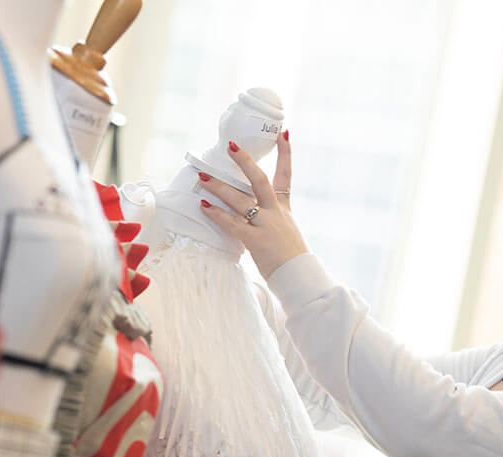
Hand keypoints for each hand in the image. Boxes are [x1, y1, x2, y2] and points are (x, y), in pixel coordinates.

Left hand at [198, 131, 309, 278]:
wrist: (300, 277)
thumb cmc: (291, 259)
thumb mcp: (286, 232)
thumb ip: (270, 220)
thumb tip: (252, 216)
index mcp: (284, 208)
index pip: (286, 174)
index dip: (285, 153)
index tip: (282, 133)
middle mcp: (275, 212)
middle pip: (259, 179)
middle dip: (244, 161)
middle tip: (230, 146)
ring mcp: (266, 225)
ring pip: (240, 199)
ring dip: (219, 187)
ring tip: (202, 178)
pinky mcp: (255, 240)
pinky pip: (233, 224)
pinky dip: (217, 214)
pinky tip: (204, 206)